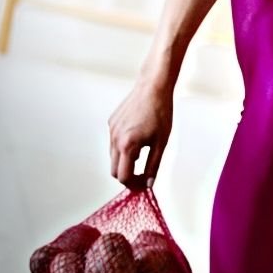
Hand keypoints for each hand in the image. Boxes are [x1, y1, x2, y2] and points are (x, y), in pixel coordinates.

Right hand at [107, 74, 172, 189]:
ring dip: (125, 161)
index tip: (144, 184)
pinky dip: (123, 147)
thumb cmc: (161, 113)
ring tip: (143, 153)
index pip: (124, 177)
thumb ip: (154, 165)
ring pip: (113, 156)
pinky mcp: (111, 122)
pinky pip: (114, 141)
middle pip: (114, 170)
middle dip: (128, 175)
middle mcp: (114, 139)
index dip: (134, 184)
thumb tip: (149, 183)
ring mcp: (111, 130)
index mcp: (127, 146)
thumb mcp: (161, 143)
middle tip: (143, 175)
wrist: (153, 87)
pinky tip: (138, 137)